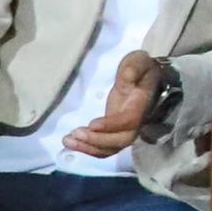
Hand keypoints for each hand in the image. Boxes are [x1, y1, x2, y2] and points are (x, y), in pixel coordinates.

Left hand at [59, 52, 176, 154]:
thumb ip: (134, 67)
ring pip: (110, 148)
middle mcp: (135, 123)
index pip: (129, 121)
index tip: (92, 124)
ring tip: (68, 140)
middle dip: (97, 141)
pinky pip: (103, 148)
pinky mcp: (114, 133)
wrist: (144, 78)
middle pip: (120, 141)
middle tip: (75, 133)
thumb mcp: (138, 61)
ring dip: (88, 148)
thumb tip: (128, 75)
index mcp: (141, 105)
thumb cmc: (140, 68)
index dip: (112, 125)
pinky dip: (87, 149)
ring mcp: (124, 130)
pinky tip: (71, 143)